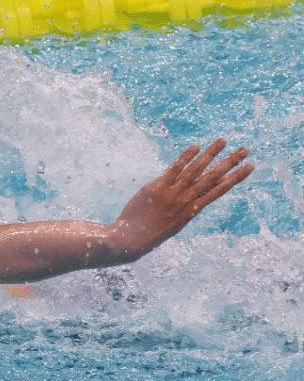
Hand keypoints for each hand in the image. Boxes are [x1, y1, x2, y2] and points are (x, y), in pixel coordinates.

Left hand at [108, 139, 253, 259]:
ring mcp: (173, 194)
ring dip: (211, 154)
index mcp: (193, 209)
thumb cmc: (150, 232)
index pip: (219, 190)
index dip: (236, 178)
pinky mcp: (157, 188)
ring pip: (196, 170)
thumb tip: (186, 188)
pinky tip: (196, 146)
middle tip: (246, 149)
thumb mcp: (173, 221)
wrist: (131, 239)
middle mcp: (186, 200)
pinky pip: (174, 170)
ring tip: (223, 140)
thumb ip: (182, 205)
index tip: (250, 167)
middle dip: (231, 162)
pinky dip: (185, 157)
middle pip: (213, 177)